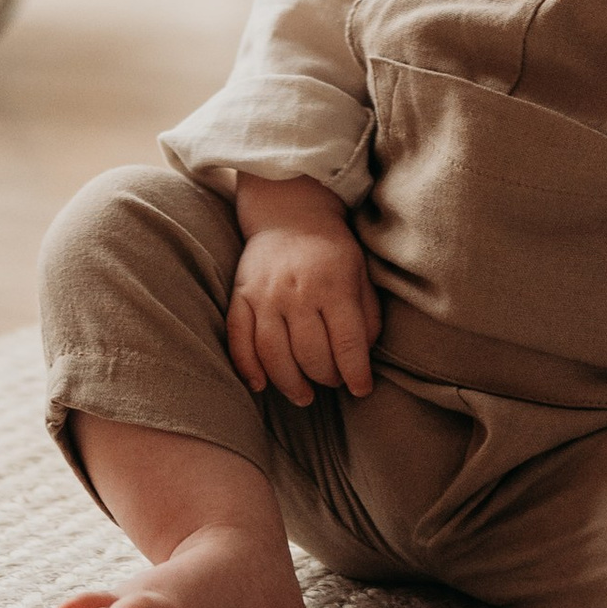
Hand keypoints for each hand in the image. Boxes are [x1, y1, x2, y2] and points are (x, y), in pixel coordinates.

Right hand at [228, 174, 382, 404]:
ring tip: (304, 395)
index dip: (356, 374)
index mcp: (334, 286)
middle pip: (311, 354)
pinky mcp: (241, 296)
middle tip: (333, 381)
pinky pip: (238, 339)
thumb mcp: (361, 274)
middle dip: (326, 378)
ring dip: (290, 384)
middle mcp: (298, 292)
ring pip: (274, 354)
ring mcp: (265, 295)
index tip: (362, 389)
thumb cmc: (331, 250)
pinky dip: (247, 367)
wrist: (288, 212)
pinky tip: (261, 385)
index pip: (347, 343)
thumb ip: (367, 317)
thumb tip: (363, 359)